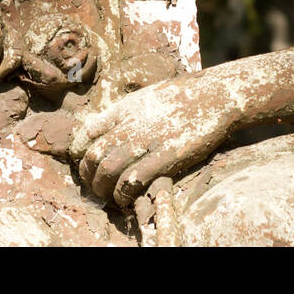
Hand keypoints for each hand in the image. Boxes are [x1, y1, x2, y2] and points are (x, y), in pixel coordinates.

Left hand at [70, 71, 239, 207]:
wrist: (214, 95)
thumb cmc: (181, 97)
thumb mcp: (144, 98)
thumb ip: (124, 114)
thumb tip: (107, 130)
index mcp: (122, 110)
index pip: (85, 134)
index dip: (79, 153)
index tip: (84, 163)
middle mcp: (129, 126)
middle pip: (92, 156)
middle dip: (88, 177)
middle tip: (95, 186)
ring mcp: (145, 142)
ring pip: (107, 171)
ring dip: (103, 189)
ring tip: (109, 196)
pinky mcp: (164, 158)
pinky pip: (131, 181)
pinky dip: (123, 194)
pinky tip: (126, 198)